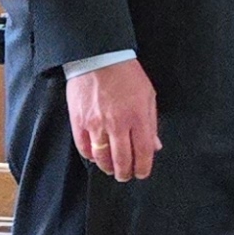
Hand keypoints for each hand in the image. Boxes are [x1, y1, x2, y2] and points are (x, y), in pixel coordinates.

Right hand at [68, 61, 160, 179]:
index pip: (143, 152)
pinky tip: (96, 157)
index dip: (143, 167)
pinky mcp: (79, 122)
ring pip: (102, 157)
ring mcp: (96, 124)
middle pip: (122, 159)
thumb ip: (151, 122)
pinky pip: (84, 148)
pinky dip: (91, 156)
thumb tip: (154, 145)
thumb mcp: (148, 96)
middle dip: (125, 173)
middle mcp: (117, 124)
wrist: (98, 58)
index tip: (142, 173)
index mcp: (138, 117)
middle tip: (126, 176)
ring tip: (112, 169)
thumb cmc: (126, 75)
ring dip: (108, 168)